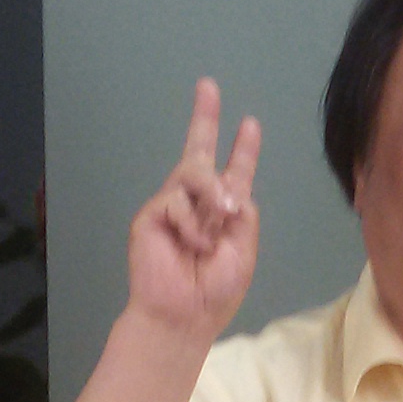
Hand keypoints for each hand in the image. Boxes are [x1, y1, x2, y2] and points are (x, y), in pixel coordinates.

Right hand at [126, 78, 260, 339]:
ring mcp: (172, 205)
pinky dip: (191, 222)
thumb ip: (243, 212)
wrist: (184, 316)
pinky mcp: (152, 214)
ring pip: (194, 172)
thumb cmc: (216, 290)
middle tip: (208, 86)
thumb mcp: (244, 248)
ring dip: (212, 195)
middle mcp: (197, 202)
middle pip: (199, 152)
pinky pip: (175, 198)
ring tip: (216, 225)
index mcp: (224, 212)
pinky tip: (191, 244)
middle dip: (204, 117)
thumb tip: (229, 187)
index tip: (250, 123)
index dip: (243, 148)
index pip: (234, 172)